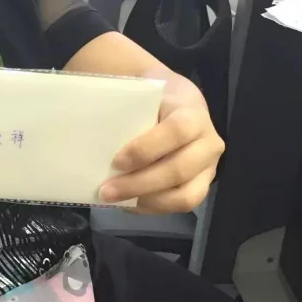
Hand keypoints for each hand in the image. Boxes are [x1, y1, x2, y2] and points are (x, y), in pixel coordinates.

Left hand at [99, 89, 223, 213]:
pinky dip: (151, 208)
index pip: (176, 131)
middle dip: (139, 183)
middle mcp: (208, 143)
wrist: (180, 106)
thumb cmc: (155, 100)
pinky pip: (180, 206)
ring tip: (114, 199)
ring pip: (184, 196)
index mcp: (193, 113)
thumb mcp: (143, 93)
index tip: (116, 161)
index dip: (146, 149)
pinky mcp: (202, 187)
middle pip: (179, 170)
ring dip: (146, 201)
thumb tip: (92, 120)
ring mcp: (209, 169)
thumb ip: (126, 104)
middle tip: (106, 190)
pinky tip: (127, 204)